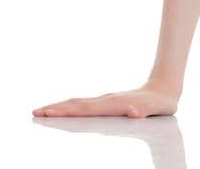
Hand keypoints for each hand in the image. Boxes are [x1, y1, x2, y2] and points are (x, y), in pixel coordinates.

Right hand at [33, 82, 179, 118]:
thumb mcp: (156, 108)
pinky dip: (70, 108)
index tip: (48, 113)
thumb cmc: (161, 102)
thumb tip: (133, 112)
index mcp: (113, 103)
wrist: (165, 86)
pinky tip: (65, 111)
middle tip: (34, 112)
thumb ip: (144, 110)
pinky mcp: (108, 102)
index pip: (84, 108)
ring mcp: (106, 100)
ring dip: (60, 107)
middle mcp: (107, 100)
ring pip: (78, 103)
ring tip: (43, 111)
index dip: (66, 112)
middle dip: (55, 108)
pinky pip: (84, 106)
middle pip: (76, 104)